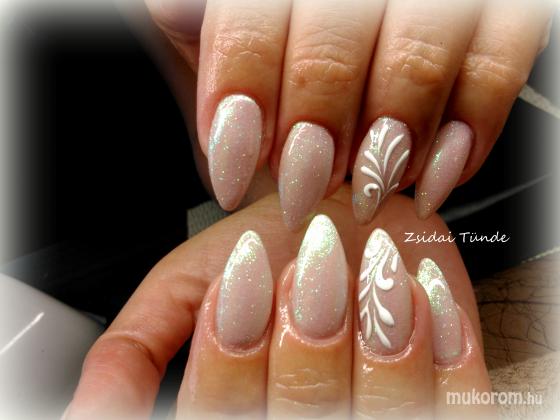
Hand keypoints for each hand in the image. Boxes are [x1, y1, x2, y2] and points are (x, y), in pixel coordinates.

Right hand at [65, 186, 491, 418]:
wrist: (345, 220)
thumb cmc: (268, 247)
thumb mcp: (184, 286)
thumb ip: (135, 344)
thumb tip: (88, 410)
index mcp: (237, 409)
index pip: (221, 417)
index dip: (231, 356)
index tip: (251, 273)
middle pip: (303, 417)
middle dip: (307, 340)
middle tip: (316, 263)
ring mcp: (384, 418)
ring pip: (387, 415)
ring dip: (379, 337)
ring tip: (372, 267)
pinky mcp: (449, 404)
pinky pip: (459, 401)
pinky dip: (445, 343)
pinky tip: (423, 292)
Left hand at [144, 0, 553, 227]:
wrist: (350, 23)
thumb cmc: (280, 30)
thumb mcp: (214, 22)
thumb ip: (203, 44)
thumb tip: (204, 96)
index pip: (251, 22)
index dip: (242, 98)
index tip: (231, 167)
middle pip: (333, 46)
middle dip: (314, 130)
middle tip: (302, 187)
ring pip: (417, 60)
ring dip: (387, 143)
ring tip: (368, 188)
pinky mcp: (501, 13)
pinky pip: (495, 69)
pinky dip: (466, 134)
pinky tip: (433, 176)